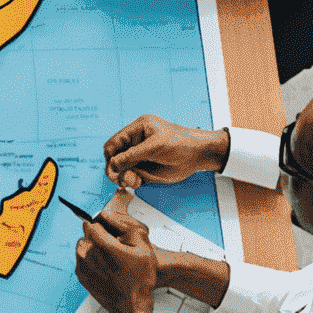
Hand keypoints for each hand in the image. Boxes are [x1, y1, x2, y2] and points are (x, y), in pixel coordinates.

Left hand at [74, 192, 158, 312]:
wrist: (131, 305)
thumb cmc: (139, 280)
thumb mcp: (144, 249)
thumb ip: (127, 228)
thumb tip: (109, 216)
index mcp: (102, 244)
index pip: (92, 224)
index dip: (102, 226)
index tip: (109, 232)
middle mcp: (88, 252)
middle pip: (87, 235)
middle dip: (97, 237)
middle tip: (113, 249)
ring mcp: (82, 264)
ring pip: (83, 246)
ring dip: (93, 248)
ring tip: (110, 260)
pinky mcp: (80, 274)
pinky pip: (82, 259)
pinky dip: (91, 260)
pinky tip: (105, 268)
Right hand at [104, 114, 230, 188]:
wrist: (200, 154)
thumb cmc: (182, 144)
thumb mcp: (155, 147)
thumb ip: (132, 156)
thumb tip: (113, 164)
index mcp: (137, 129)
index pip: (114, 142)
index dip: (111, 156)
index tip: (113, 169)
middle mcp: (136, 142)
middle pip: (115, 156)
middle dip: (117, 169)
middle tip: (120, 180)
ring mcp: (141, 155)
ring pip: (123, 168)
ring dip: (125, 176)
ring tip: (135, 181)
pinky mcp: (146, 167)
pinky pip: (132, 175)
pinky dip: (132, 180)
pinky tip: (138, 182)